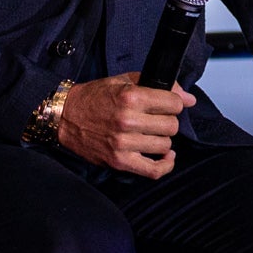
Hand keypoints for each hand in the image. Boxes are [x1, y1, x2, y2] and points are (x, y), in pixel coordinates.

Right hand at [56, 73, 195, 178]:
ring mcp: (123, 143)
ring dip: (161, 140)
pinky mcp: (119, 161)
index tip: (167, 105)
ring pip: (165, 145)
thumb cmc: (93, 98)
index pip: (174, 104)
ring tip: (149, 134)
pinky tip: (166, 156)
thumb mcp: (121, 82)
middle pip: (172, 126)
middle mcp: (127, 120)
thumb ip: (156, 86)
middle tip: (155, 119)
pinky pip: (154, 170)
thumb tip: (188, 99)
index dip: (174, 103)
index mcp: (129, 97)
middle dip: (167, 121)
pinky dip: (165, 165)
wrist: (63, 116)